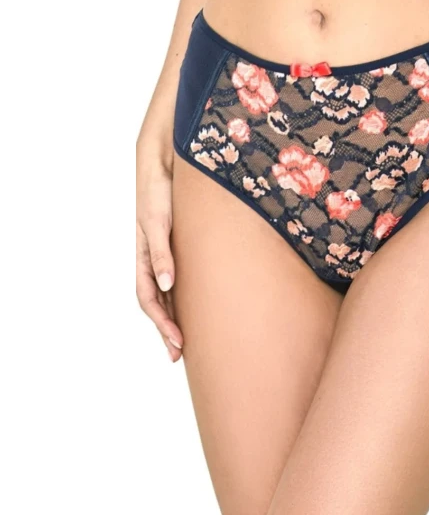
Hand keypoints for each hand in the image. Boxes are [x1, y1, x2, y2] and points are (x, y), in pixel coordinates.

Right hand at [136, 142, 182, 361]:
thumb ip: (160, 252)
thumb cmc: (159, 189)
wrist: (167, 159)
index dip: (161, 323)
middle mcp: (154, 257)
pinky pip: (181, 275)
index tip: (178, 345)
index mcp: (144, 255)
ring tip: (188, 339)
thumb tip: (166, 286)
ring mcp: (167, 251)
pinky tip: (198, 304)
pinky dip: (185, 294)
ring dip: (174, 315)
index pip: (148, 298)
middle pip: (156, 302)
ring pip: (167, 292)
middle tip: (180, 355)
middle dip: (166, 329)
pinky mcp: (181, 242)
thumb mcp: (158, 222)